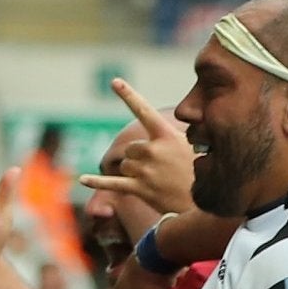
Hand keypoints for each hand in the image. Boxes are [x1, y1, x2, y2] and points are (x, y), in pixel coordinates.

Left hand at [77, 78, 198, 217]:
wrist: (204, 207)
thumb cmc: (202, 175)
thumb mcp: (194, 148)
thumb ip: (173, 137)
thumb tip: (163, 134)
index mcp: (165, 136)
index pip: (143, 110)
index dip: (128, 95)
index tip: (114, 81)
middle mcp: (152, 150)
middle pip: (131, 148)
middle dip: (140, 158)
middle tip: (161, 171)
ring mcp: (144, 170)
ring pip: (125, 165)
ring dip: (136, 173)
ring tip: (158, 183)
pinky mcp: (139, 189)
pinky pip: (112, 183)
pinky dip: (97, 182)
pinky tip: (83, 179)